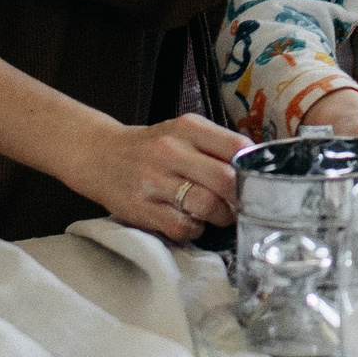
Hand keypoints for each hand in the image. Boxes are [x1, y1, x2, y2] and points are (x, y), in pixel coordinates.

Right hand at [73, 113, 254, 242]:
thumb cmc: (152, 147)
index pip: (236, 147)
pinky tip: (191, 220)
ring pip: (206, 206)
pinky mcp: (142, 209)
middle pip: (225, 180)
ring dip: (220, 216)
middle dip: (240, 198)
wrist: (100, 156)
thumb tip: (256, 168)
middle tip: (241, 204)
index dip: (252, 169)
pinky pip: (183, 227)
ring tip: (218, 214)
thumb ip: (217, 146)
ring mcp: (154, 181)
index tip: (256, 180)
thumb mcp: (183, 132)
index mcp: (187, 127)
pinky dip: (195, 229)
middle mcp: (170, 151)